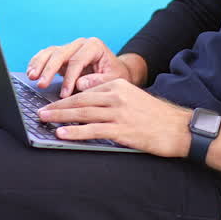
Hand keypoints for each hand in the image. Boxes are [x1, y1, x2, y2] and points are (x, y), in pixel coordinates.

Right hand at [26, 37, 130, 97]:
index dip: (69, 78)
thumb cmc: (115, 75)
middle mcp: (80, 44)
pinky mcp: (62, 55)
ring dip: (39, 64)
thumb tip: (79, 84)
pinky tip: (31, 72)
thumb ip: (99, 81)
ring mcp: (69, 48)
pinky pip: (46, 56)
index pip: (77, 61)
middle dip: (49, 69)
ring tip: (32, 77)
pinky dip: (37, 63)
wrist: (115, 70)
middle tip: (41, 84)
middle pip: (60, 53)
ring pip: (50, 52)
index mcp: (93, 46)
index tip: (65, 94)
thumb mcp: (114, 79)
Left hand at [37, 79, 192, 157]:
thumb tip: (83, 86)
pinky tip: (62, 133)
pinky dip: (75, 131)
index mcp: (118, 85)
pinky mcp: (122, 130)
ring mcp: (119, 113)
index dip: (66, 97)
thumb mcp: (131, 95)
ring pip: (83, 114)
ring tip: (45, 120)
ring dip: (61, 117)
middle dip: (58, 106)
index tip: (51, 103)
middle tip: (40, 111)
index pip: (86, 91)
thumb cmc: (155, 115)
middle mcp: (117, 96)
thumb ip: (107, 90)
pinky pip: (93, 130)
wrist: (179, 128)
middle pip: (80, 101)